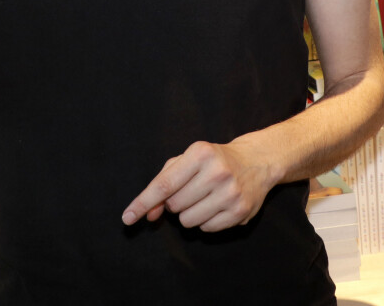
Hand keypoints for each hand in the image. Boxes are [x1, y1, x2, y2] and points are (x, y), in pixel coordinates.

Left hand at [121, 139, 272, 232]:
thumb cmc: (213, 159)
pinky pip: (206, 229)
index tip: (127, 218)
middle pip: (175, 205)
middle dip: (175, 202)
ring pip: (188, 221)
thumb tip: (149, 213)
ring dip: (189, 213)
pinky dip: (205, 221)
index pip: (164, 184)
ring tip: (203, 197)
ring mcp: (230, 192)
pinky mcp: (240, 211)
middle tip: (189, 190)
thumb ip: (163, 182)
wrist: (256, 161)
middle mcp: (216, 172)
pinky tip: (216, 205)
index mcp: (200, 153)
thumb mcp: (187, 160)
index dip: (143, 202)